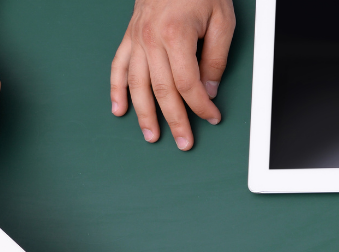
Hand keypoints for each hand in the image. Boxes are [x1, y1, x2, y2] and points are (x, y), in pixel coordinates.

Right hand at [111, 0, 234, 149]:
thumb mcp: (222, 22)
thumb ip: (216, 59)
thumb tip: (209, 91)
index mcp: (176, 35)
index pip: (188, 84)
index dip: (201, 106)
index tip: (212, 117)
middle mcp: (151, 39)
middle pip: (162, 91)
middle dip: (175, 120)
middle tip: (184, 142)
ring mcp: (137, 39)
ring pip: (137, 84)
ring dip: (144, 114)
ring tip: (151, 136)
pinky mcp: (129, 37)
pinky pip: (118, 66)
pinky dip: (116, 90)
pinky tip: (119, 109)